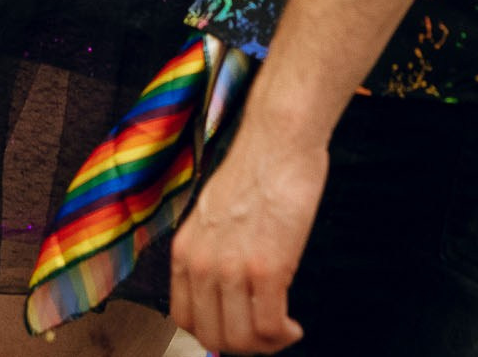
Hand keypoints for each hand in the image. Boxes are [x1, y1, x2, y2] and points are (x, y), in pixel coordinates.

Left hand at [170, 128, 326, 353]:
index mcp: (184, 251)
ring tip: (282, 332)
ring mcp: (232, 268)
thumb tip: (224, 288)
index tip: (237, 327)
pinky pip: (269, 326)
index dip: (214, 332)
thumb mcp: (213, 216)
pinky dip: (283, 336)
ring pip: (241, 340)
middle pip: (212, 337)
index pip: (184, 319)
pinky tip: (293, 326)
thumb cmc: (254, 171)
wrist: (277, 141)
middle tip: (266, 335)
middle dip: (242, 345)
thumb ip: (211, 252)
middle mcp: (201, 264)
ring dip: (266, 345)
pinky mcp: (267, 268)